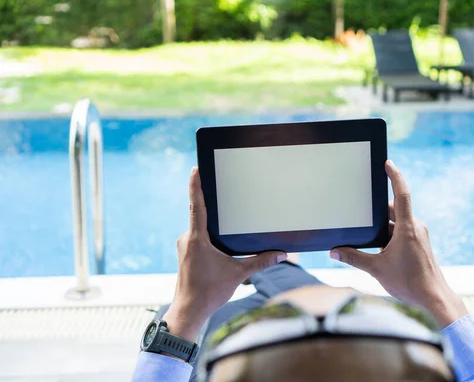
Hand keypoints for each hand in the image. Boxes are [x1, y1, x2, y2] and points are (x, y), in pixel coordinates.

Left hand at [163, 167, 286, 340]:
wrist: (189, 310)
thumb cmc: (210, 292)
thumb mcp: (238, 274)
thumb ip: (260, 262)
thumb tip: (281, 253)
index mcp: (197, 238)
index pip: (196, 206)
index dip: (195, 186)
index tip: (195, 169)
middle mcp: (187, 238)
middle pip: (198, 214)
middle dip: (210, 203)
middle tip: (220, 185)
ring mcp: (184, 246)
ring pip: (198, 227)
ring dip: (210, 222)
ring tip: (225, 215)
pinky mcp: (185, 253)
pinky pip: (196, 237)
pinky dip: (208, 234)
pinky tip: (219, 239)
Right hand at [330, 160, 466, 326]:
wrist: (434, 298)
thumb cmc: (409, 283)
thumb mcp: (376, 269)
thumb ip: (354, 258)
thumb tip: (334, 252)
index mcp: (407, 227)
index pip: (402, 194)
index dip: (395, 176)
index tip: (388, 163)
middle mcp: (415, 227)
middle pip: (394, 209)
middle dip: (377, 211)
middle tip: (361, 208)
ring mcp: (418, 236)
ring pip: (396, 223)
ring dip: (382, 227)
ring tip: (366, 236)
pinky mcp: (418, 244)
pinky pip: (401, 233)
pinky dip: (388, 236)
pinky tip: (377, 249)